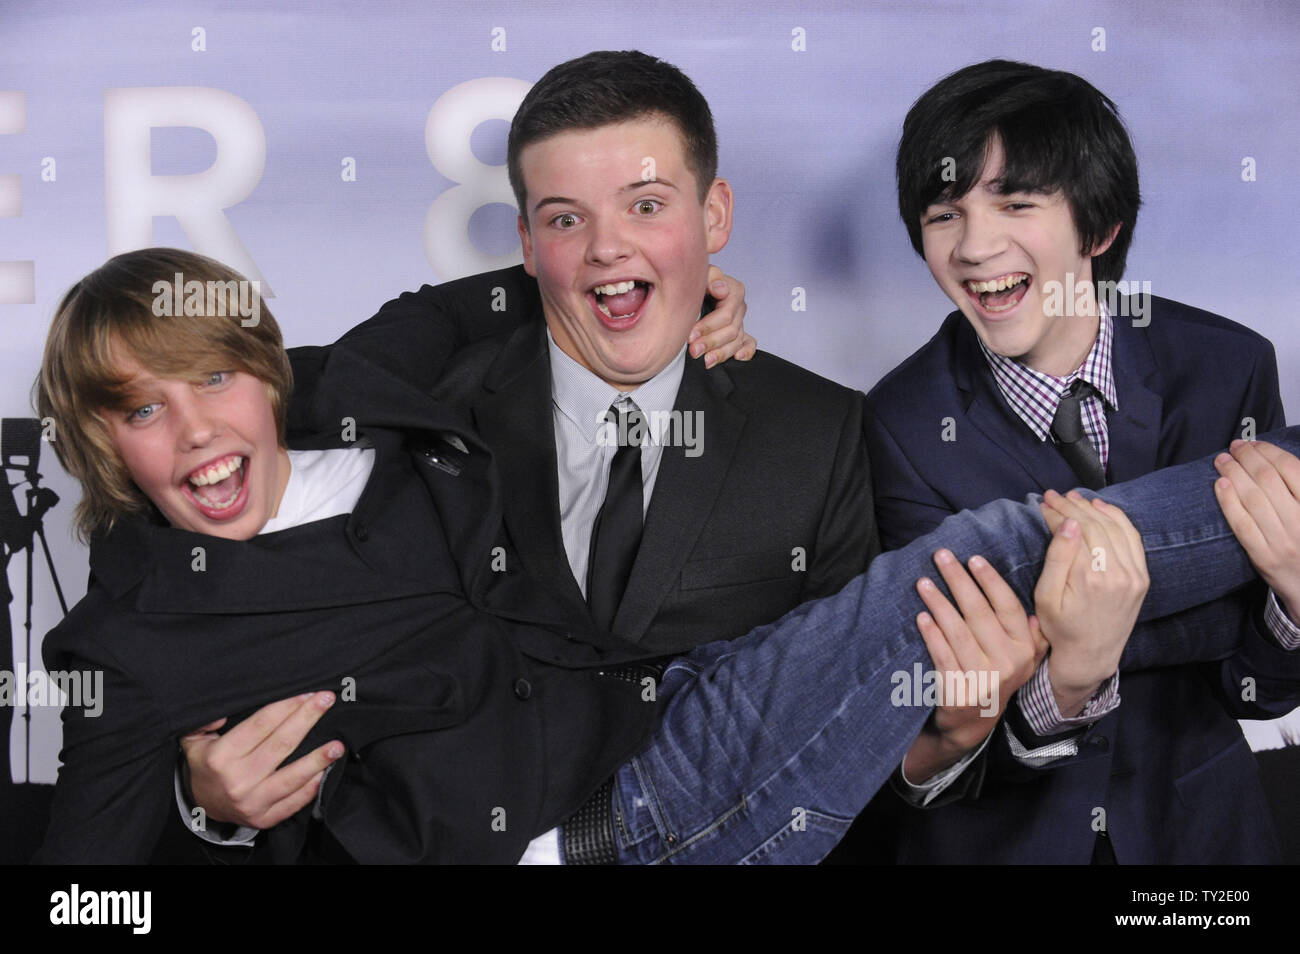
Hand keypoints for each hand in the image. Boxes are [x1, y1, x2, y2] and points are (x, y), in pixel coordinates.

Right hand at [181, 691, 343, 828]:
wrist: (203, 806)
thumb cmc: (206, 765)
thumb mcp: (193, 741)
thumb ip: (202, 722)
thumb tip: (221, 715)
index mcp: (220, 757)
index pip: (261, 725)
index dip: (286, 707)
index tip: (307, 693)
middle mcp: (237, 780)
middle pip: (281, 745)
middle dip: (307, 719)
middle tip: (327, 700)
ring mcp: (252, 802)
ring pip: (292, 777)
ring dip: (318, 759)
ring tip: (337, 745)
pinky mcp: (264, 819)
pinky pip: (294, 803)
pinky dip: (311, 787)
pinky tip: (325, 772)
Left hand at [691, 265, 755, 366]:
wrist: (687, 292)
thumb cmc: (693, 283)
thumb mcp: (700, 274)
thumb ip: (711, 276)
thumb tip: (720, 289)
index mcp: (734, 291)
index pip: (726, 314)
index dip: (708, 326)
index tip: (690, 335)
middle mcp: (739, 307)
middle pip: (731, 330)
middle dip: (711, 342)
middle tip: (693, 351)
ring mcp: (740, 321)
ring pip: (736, 341)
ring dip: (722, 353)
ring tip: (706, 361)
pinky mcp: (739, 334)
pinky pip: (749, 344)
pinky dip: (746, 352)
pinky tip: (737, 357)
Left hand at [903, 549, 1047, 781]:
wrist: (971, 724)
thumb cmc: (994, 679)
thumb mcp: (1022, 661)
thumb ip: (1031, 636)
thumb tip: (1038, 609)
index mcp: (1025, 650)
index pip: (1008, 608)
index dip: (990, 581)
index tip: (973, 559)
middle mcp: (1009, 664)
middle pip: (980, 613)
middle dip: (958, 581)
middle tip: (941, 556)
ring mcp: (984, 680)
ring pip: (958, 632)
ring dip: (939, 603)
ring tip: (923, 582)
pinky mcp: (959, 693)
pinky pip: (943, 656)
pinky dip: (931, 635)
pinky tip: (920, 617)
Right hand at [1036, 491, 1148, 715]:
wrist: (1091, 654)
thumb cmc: (1061, 627)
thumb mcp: (1046, 597)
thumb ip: (1057, 558)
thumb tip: (1068, 524)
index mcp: (1088, 578)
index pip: (1073, 531)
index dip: (1056, 513)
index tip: (1043, 503)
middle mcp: (1116, 574)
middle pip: (1094, 525)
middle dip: (1071, 506)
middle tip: (1054, 495)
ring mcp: (1133, 575)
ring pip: (1114, 527)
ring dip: (1093, 508)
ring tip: (1074, 498)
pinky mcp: (1142, 577)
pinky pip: (1132, 538)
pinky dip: (1118, 519)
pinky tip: (1101, 509)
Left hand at [1214, 440, 1299, 621]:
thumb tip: (1277, 460)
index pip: (1292, 470)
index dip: (1269, 452)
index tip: (1254, 443)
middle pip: (1268, 480)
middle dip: (1248, 458)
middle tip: (1234, 447)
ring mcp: (1282, 541)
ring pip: (1253, 499)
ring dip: (1234, 473)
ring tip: (1222, 459)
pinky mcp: (1264, 557)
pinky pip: (1242, 524)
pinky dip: (1228, 502)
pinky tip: (1220, 484)